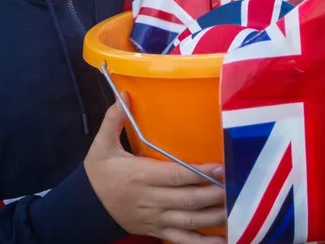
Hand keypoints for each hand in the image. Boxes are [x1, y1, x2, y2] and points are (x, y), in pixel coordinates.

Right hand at [85, 97, 225, 243]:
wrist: (85, 207)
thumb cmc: (99, 175)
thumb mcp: (101, 147)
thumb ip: (113, 121)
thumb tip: (125, 95)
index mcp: (141, 176)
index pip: (176, 175)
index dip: (201, 172)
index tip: (222, 167)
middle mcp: (152, 199)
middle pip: (188, 199)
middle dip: (215, 194)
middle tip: (239, 186)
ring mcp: (156, 218)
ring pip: (190, 220)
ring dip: (214, 216)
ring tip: (237, 209)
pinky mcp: (158, 231)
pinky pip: (183, 240)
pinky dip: (203, 243)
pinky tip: (224, 240)